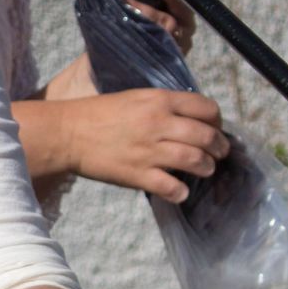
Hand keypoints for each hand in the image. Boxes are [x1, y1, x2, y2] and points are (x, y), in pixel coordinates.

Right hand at [58, 87, 228, 203]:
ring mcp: (150, 151)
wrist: (68, 133)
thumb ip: (162, 105)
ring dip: (207, 167)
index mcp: (159, 101)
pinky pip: (171, 187)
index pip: (206, 108)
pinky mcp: (138, 174)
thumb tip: (188, 118)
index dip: (217, 120)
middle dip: (219, 147)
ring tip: (205, 170)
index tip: (215, 128)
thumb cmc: (98, 113)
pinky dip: (181, 191)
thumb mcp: (135, 97)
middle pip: (206, 136)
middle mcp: (159, 123)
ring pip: (196, 160)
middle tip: (219, 153)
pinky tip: (180, 191)